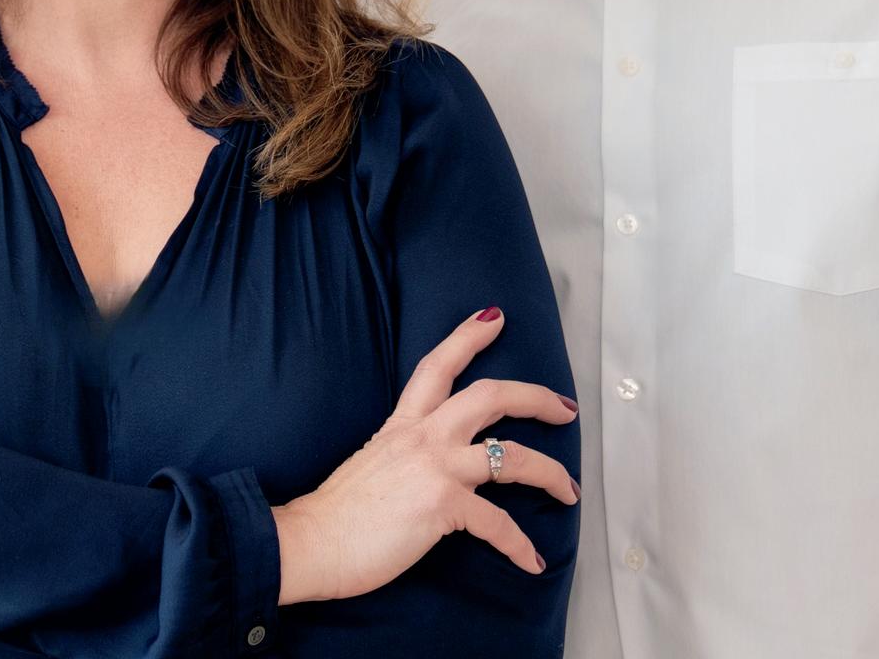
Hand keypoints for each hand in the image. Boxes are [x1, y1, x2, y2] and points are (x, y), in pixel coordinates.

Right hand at [271, 307, 579, 603]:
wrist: (310, 541)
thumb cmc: (336, 512)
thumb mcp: (373, 460)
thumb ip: (405, 454)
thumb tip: (428, 469)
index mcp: (404, 423)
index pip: (438, 365)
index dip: (468, 336)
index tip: (494, 317)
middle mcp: (425, 436)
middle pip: (491, 396)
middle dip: (536, 397)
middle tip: (565, 407)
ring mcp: (436, 468)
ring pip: (512, 456)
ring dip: (550, 473)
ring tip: (568, 489)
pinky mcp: (442, 506)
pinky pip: (497, 524)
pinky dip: (519, 545)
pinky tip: (531, 561)